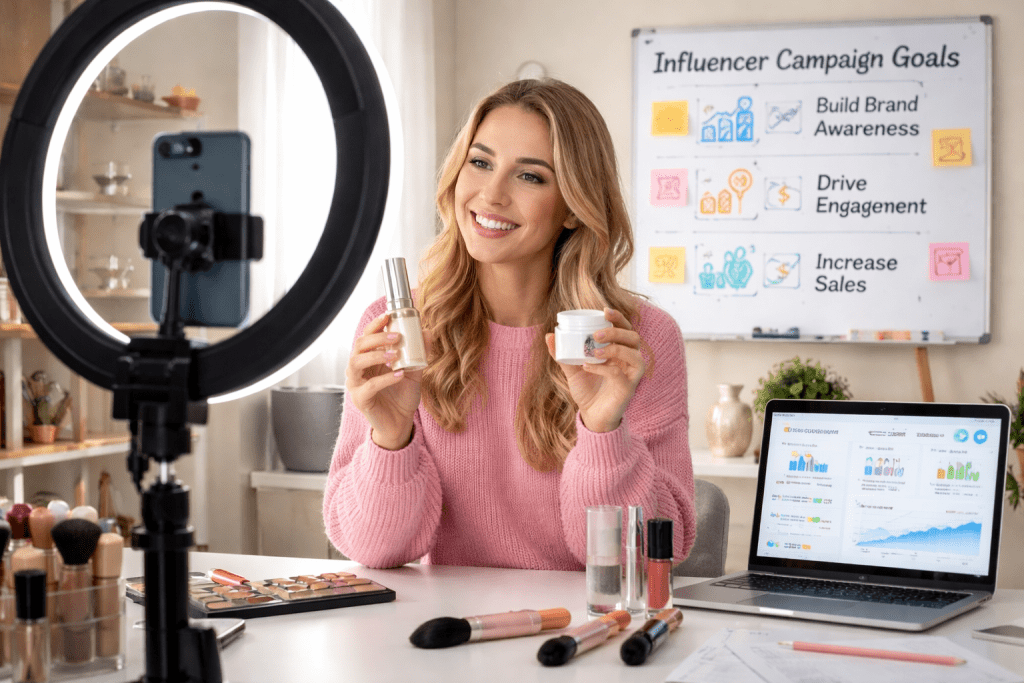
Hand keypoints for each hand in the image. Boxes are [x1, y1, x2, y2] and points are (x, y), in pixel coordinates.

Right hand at [345, 312, 427, 449]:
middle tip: (396, 336)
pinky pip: (368, 386)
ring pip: (356, 363)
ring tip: (395, 354)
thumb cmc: (402, 396)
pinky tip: (399, 375)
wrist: (400, 423)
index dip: (374, 325)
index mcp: (369, 359)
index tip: (388, 315)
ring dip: (376, 355)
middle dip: (376, 338)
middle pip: (358, 346)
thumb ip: (419, 353)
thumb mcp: (414, 371)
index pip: (366, 337)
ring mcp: (356, 384)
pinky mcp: (360, 399)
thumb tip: (428, 332)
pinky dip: (384, 379)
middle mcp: (358, 369)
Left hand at [545, 308, 644, 432]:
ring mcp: (631, 375)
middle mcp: (629, 360)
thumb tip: (549, 335)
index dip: (618, 317)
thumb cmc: (587, 390)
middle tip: (596, 334)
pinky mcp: (628, 389)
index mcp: (620, 351)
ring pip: (634, 355)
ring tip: (594, 351)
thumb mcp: (571, 370)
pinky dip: (603, 368)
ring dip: (615, 348)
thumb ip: (562, 354)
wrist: (591, 416)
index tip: (604, 310)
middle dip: (616, 331)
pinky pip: (620, 375)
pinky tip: (587, 367)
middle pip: (634, 338)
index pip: (625, 329)